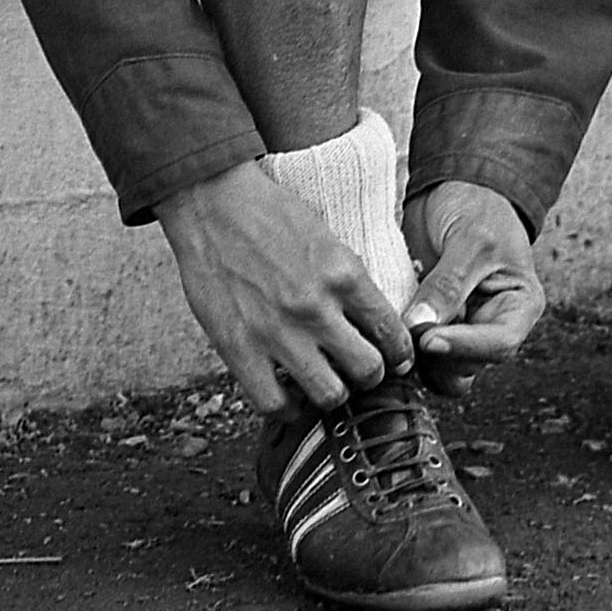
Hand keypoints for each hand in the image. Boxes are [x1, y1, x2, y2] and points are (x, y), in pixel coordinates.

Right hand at [156, 160, 413, 415]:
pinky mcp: (240, 348)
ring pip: (329, 395)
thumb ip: (348, 280)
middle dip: (370, 375)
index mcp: (344, 274)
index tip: (397, 361)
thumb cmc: (269, 213)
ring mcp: (278, 332)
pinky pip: (274, 404)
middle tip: (359, 372)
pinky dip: (286, 408)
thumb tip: (371, 320)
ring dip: (332, 393)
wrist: (212, 202)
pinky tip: (288, 395)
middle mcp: (316, 307)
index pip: (391, 332)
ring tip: (325, 383)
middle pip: (368, 370)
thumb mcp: (326, 237)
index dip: (399, 354)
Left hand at [401, 180, 544, 397]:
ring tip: (396, 329)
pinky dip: (403, 344)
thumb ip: (448, 284)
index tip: (428, 339)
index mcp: (518, 307)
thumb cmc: (477, 206)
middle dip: (437, 355)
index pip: (499, 344)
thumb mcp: (471, 239)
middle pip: (468, 365)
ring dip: (417, 356)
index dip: (464, 348)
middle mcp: (492, 325)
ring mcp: (461, 328)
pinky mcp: (433, 324)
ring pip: (441, 369)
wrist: (453, 188)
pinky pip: (418, 352)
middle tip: (405, 334)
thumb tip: (422, 325)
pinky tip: (389, 324)